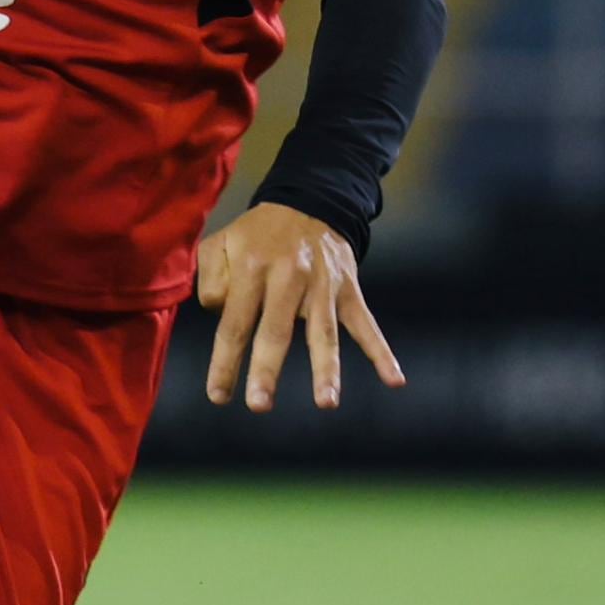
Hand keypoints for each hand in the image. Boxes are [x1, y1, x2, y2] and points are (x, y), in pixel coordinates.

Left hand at [193, 201, 403, 413]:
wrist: (311, 200)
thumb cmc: (257, 234)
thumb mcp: (221, 243)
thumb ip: (210, 280)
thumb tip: (219, 316)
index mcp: (252, 267)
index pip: (234, 323)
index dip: (225, 361)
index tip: (219, 395)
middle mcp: (289, 277)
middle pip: (276, 330)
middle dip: (267, 369)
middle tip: (259, 404)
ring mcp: (323, 285)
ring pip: (324, 332)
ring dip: (326, 369)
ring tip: (326, 402)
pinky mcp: (349, 289)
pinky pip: (366, 324)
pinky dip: (381, 352)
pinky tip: (394, 379)